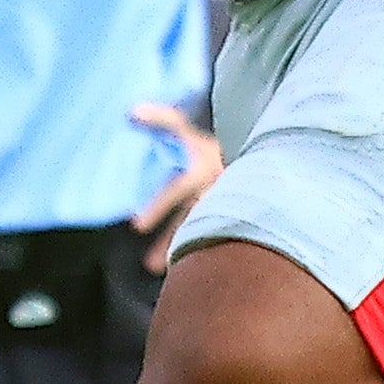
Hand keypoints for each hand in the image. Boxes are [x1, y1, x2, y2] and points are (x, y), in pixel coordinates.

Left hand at [128, 102, 220, 264]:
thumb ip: (160, 119)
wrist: (252, 144)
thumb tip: (131, 112)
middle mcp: (212, 191)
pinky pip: (214, 232)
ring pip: (202, 230)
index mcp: (200, 170)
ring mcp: (221, 204)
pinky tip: (186, 267)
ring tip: (163, 270)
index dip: (157, 208)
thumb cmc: (206, 137)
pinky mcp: (225, 213)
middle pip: (189, 220)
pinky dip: (202, 249)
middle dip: (169, 240)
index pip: (175, 191)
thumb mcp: (185, 125)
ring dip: (183, 249)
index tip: (135, 225)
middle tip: (148, 264)